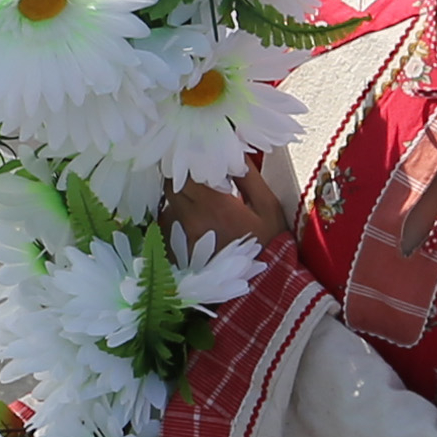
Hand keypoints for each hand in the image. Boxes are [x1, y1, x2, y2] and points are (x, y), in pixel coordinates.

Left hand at [167, 163, 287, 251]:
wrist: (262, 285)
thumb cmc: (268, 244)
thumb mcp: (267, 207)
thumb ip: (248, 176)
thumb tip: (233, 151)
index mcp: (213, 204)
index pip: (185, 171)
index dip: (190, 161)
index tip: (200, 159)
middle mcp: (190, 218)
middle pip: (171, 186)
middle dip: (182, 177)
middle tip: (198, 176)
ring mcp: (179, 236)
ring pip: (169, 204)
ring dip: (180, 198)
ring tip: (200, 201)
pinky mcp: (175, 251)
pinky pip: (168, 225)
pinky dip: (178, 218)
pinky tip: (196, 222)